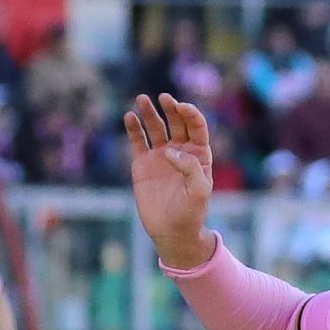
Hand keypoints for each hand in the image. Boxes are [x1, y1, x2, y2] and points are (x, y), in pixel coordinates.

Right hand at [123, 94, 215, 269]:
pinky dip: (134, 128)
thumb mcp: (199, 192)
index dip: (190, 113)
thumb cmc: (191, 213)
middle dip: (170, 108)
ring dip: (149, 112)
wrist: (171, 231)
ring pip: (155, 127)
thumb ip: (190, 168)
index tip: (181, 107)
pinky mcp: (142, 163)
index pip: (196, 125)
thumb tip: (169, 151)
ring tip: (142, 99)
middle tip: (164, 98)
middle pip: (175, 121)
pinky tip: (130, 117)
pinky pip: (138, 141)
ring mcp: (160, 155)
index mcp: (198, 153)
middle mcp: (180, 150)